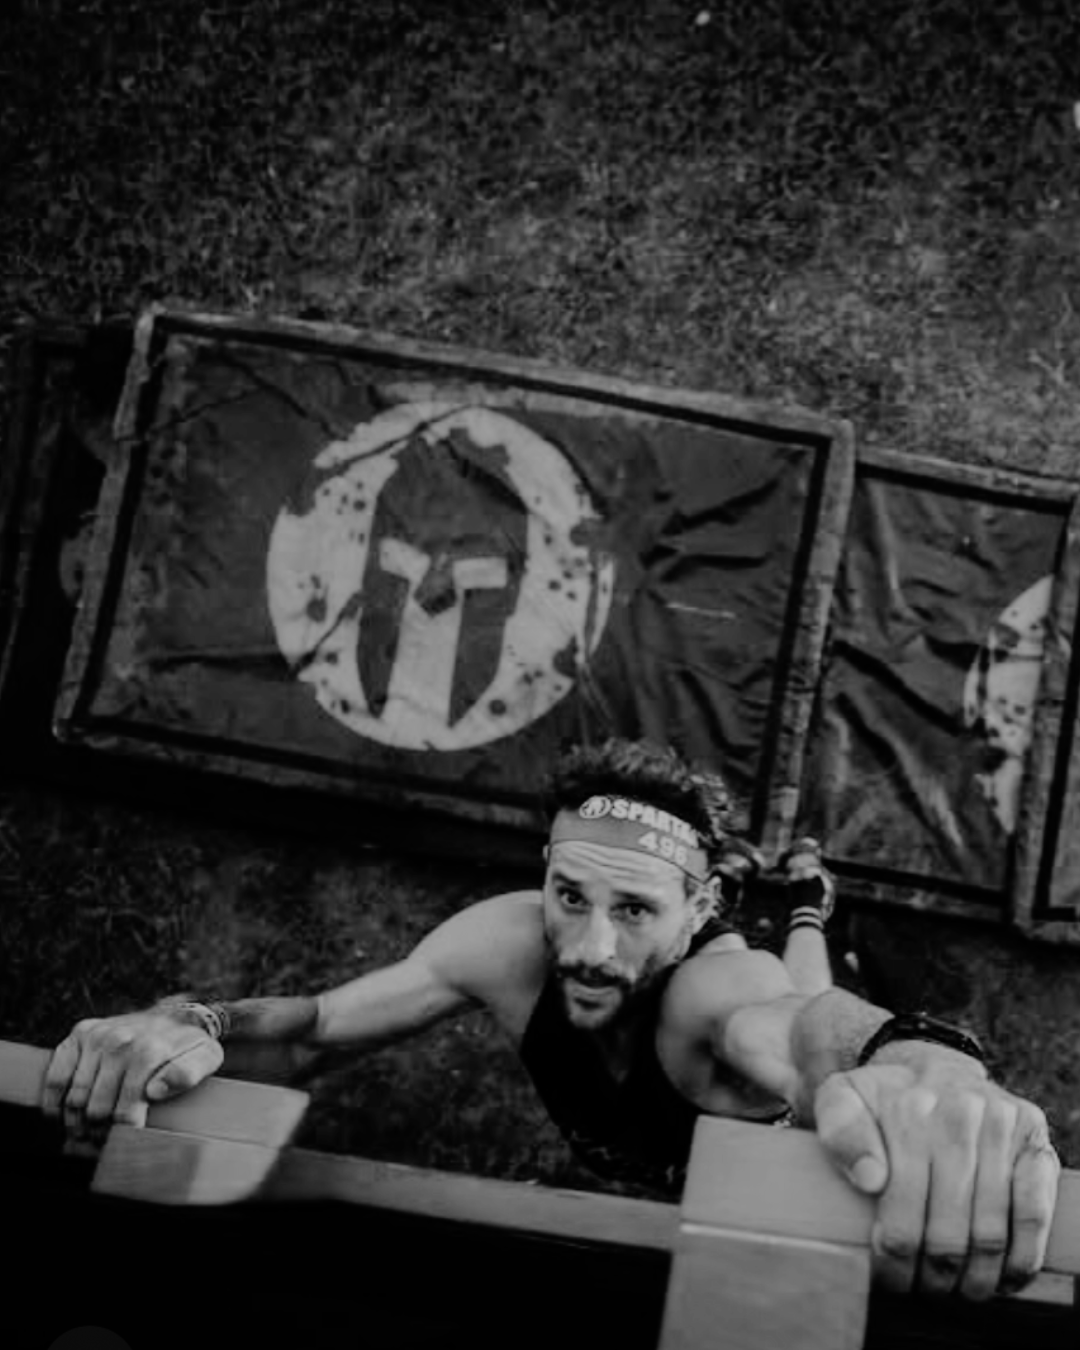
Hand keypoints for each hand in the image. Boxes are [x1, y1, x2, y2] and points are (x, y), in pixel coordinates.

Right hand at [41, 1011, 223, 1139]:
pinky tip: (61, 1115)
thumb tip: (155, 1091)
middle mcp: (120, 1042)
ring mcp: (97, 1037)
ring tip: (86, 1135)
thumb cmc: (188, 1046)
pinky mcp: (80, 1034)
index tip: (123, 1146)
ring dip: (76, 1124)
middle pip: (96, 1109)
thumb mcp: (204, 1058)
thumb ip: (189, 1074)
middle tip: (102, 1144)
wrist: (175, 1015)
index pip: (124, 1112)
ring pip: (75, 1098)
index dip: (121, 1137)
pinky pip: (56, 1075)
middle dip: (99, 1134)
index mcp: (149, 1052)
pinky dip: (54, 1101)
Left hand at [813, 1047, 1058, 1300]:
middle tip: (923, 1288)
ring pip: (991, 1231)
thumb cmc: (883, 1101)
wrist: (932, 1069)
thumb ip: (840, 1132)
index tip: (888, 1275)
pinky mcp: (1035, 1144)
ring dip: (976, 1277)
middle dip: (933, 1273)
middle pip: (948, 1228)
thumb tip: (870, 1179)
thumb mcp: (842, 1100)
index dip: (894, 1253)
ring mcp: (1003, 1127)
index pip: (903, 1204)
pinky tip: (1002, 1277)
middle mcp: (962, 1111)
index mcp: (911, 1107)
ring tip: (958, 1289)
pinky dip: (1021, 1256)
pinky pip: (1034, 1213)